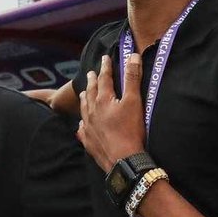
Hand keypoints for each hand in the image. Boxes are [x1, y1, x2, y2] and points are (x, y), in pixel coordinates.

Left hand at [77, 54, 146, 172]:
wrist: (123, 160)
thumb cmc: (130, 130)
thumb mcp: (134, 101)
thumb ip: (132, 78)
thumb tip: (132, 56)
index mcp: (103, 100)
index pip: (104, 78)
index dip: (106, 67)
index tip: (105, 58)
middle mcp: (92, 111)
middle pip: (91, 92)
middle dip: (92, 81)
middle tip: (91, 73)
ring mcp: (89, 127)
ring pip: (84, 109)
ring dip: (85, 98)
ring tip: (84, 92)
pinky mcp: (89, 142)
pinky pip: (82, 130)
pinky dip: (83, 123)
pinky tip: (82, 124)